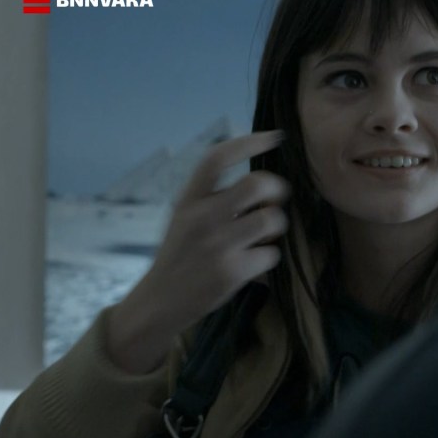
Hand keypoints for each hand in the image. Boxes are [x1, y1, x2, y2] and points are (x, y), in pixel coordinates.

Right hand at [107, 130, 289, 373]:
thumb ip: (212, 199)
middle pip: (257, 184)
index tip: (274, 136)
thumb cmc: (179, 256)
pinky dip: (268, 258)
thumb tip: (259, 183)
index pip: (217, 159)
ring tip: (263, 236)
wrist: (160, 301)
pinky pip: (272, 254)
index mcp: (189, 200)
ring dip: (276, 227)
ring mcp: (218, 245)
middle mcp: (202, 218)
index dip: (248, 143)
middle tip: (275, 200)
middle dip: (276, 190)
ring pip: (272, 219)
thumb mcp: (184, 218)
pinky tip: (253, 264)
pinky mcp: (232, 272)